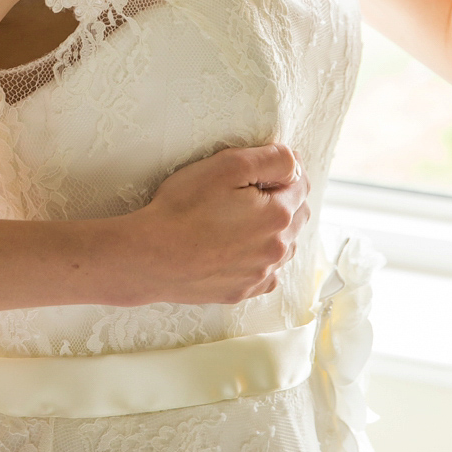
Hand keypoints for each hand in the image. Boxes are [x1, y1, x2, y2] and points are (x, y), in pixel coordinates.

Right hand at [134, 143, 309, 305]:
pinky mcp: (242, 291)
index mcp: (279, 215)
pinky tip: (237, 249)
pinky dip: (259, 259)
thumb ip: (273, 160)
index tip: (260, 168)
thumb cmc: (183, 208)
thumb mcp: (228, 165)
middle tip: (249, 191)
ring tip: (240, 220)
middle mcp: (277, 249)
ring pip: (283, 246)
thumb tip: (296, 164)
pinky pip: (266, 273)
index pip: (300, 184)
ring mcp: (260, 274)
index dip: (283, 171)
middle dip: (282, 200)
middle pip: (297, 216)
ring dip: (273, 231)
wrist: (150, 256)